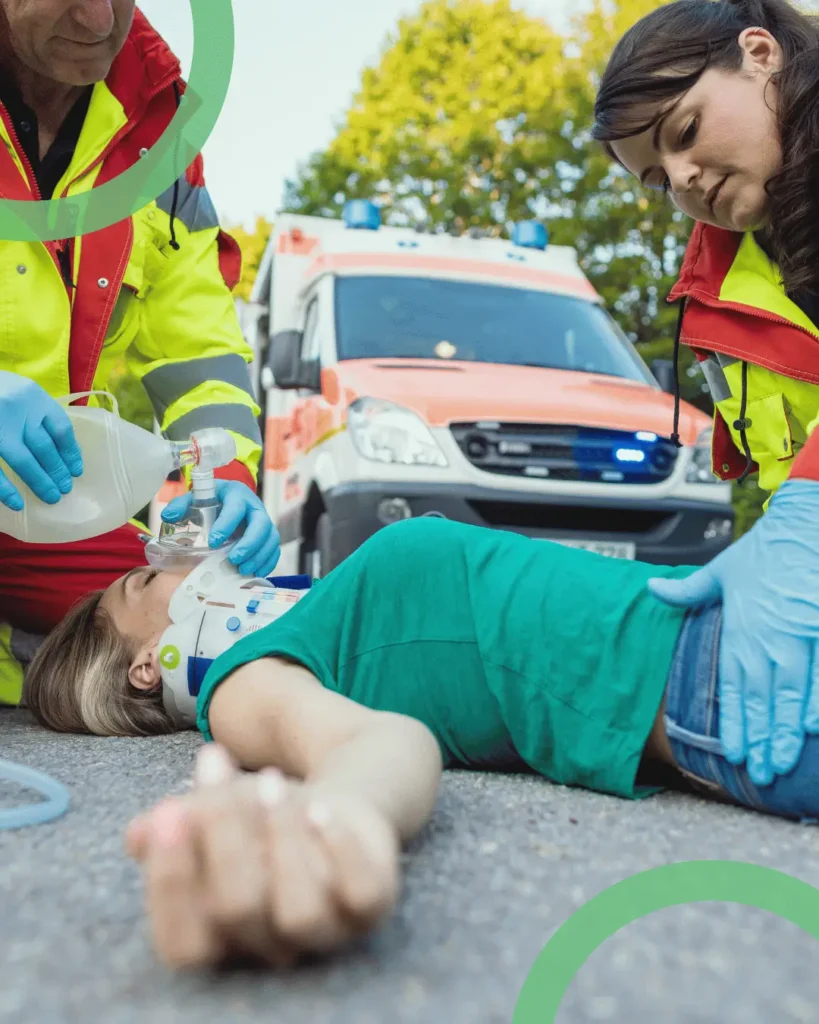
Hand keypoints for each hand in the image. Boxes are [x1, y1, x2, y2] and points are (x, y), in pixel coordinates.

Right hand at [0, 371, 82, 509]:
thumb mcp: (20, 391)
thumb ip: (38, 414)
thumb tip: (66, 452)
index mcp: (31, 394)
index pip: (60, 428)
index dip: (71, 453)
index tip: (76, 471)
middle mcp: (14, 407)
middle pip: (44, 446)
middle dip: (57, 471)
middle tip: (65, 489)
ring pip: (22, 460)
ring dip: (39, 481)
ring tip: (51, 497)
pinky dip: (5, 489)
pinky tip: (16, 503)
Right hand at [125, 745, 400, 969]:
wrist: (331, 799)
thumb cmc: (257, 816)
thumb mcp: (213, 810)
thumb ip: (175, 824)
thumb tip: (140, 833)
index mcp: (219, 937)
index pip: (182, 942)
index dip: (170, 882)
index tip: (168, 812)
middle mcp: (269, 946)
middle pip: (237, 910)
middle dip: (223, 832)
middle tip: (216, 765)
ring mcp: (325, 932)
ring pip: (300, 911)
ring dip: (280, 835)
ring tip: (271, 781)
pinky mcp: (371, 906)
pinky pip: (362, 896)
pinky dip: (341, 851)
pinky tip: (321, 808)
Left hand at [162, 479, 280, 576]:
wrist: (228, 500)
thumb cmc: (211, 500)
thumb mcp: (196, 497)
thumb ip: (181, 505)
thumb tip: (168, 516)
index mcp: (237, 494)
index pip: (236, 508)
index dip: (227, 524)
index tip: (214, 542)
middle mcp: (255, 507)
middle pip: (261, 525)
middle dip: (249, 544)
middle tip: (234, 560)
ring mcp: (265, 522)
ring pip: (271, 539)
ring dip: (259, 556)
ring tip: (243, 570)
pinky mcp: (269, 536)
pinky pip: (274, 550)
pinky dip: (267, 563)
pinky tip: (254, 573)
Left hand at [648, 479, 818, 786]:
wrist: (802, 527)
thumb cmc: (764, 552)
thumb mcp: (720, 570)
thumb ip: (688, 591)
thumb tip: (651, 589)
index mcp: (740, 631)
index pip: (733, 687)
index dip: (734, 723)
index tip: (734, 753)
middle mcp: (767, 640)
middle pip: (761, 700)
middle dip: (760, 740)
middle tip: (760, 774)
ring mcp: (798, 638)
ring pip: (791, 696)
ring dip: (785, 732)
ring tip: (781, 763)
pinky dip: (816, 703)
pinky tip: (813, 730)